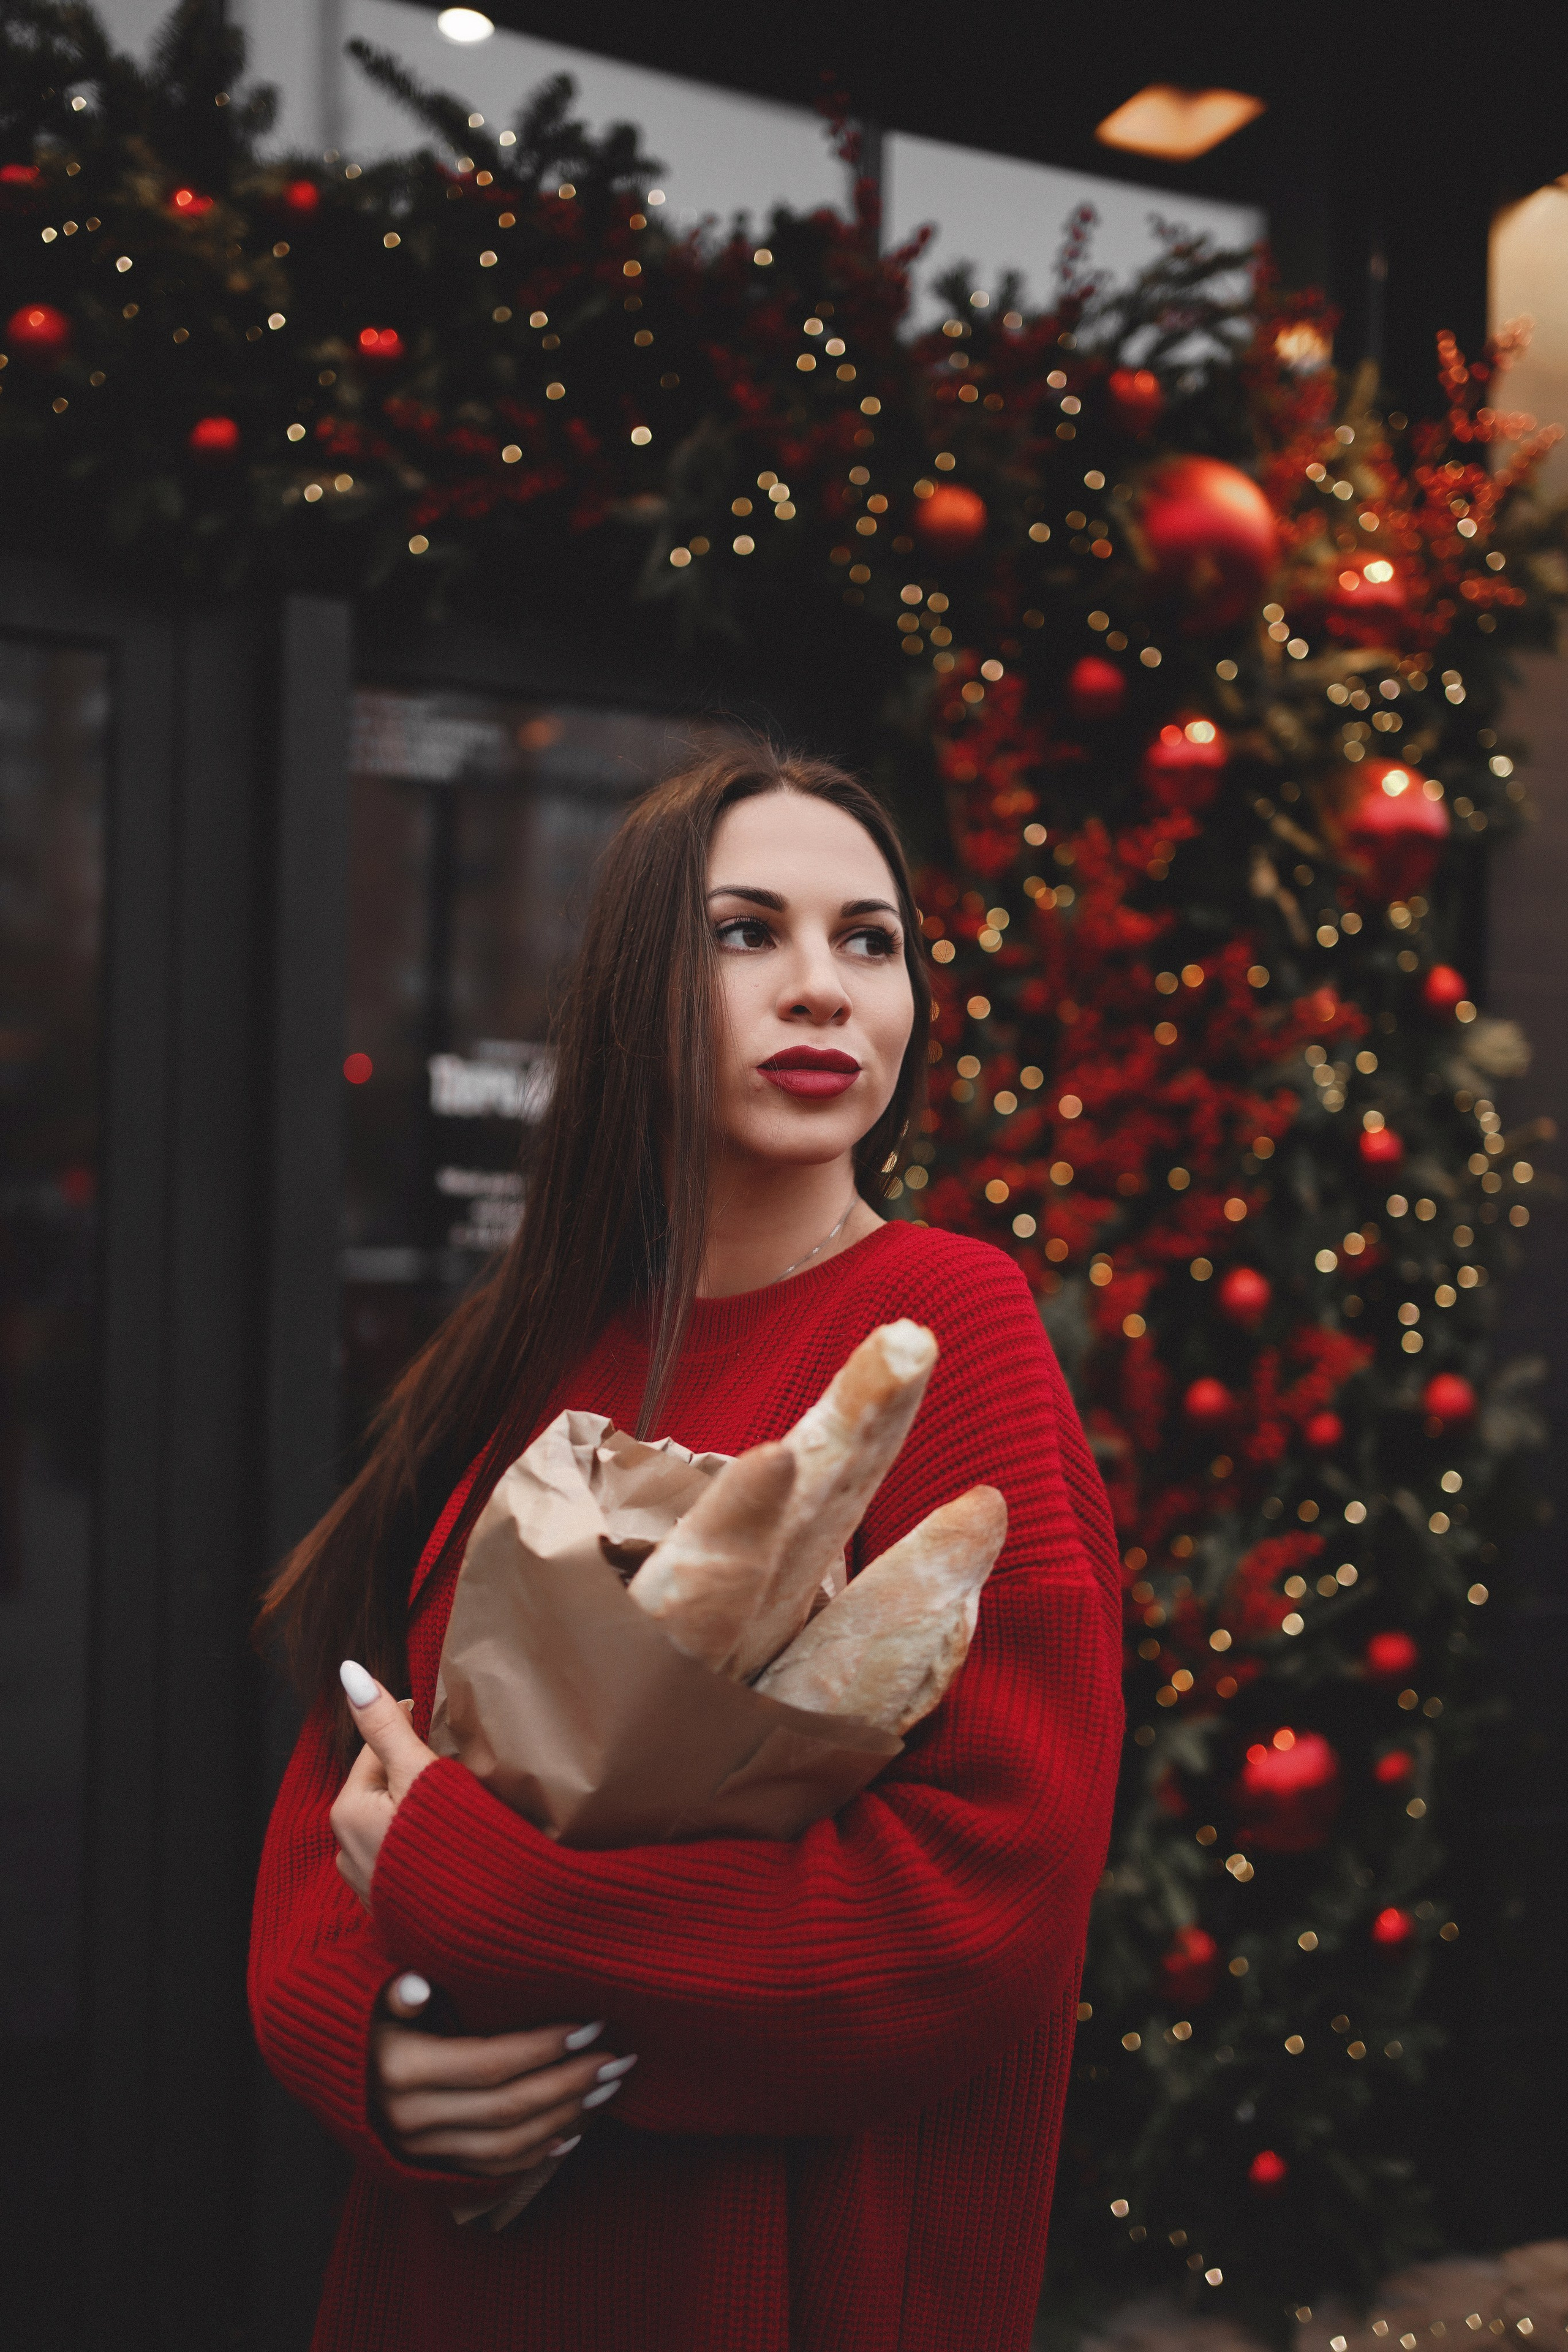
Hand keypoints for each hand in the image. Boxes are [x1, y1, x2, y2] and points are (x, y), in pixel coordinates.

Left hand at [330, 1660, 437, 1905]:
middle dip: (413, 1774)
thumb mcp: (417, 1772)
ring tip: (457, 1806)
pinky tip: (451, 1845)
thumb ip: (384, 1723)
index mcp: (348, 1810)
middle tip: (456, 1767)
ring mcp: (369, 1884)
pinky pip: (404, 1859)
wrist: (478, 1926)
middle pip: (384, 1789)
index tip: (444, 1726)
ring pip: (393, 1825)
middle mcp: (346, 1850)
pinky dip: (422, 1846)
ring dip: (418, 1812)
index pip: (377, 1750)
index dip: (412, 1730)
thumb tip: (348, 1669)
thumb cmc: (448, 1842)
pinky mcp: (392, 1909)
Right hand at [372, 1973, 638, 2177]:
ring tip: (606, 2087)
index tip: (590, 2022)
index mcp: (399, 2070)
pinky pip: (491, 2170)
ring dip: (564, 2117)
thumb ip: (397, 1987)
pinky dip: (537, 2154)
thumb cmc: (362, 2010)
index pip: (489, 2063)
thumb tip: (414, 1987)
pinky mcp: (428, 2167)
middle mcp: (408, 2118)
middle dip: (569, 2082)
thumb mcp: (371, 1990)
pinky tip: (574, 2131)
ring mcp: (419, 2150)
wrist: (327, 2065)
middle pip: (506, 2109)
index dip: (544, 2046)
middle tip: (617, 2056)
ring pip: (505, 2146)